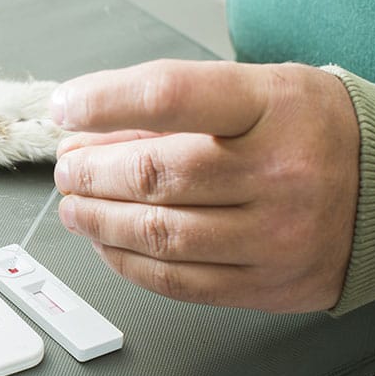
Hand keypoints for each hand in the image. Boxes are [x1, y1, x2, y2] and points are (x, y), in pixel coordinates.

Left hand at [49, 59, 358, 312]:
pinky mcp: (268, 283)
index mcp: (272, 106)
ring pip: (157, 234)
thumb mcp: (256, 91)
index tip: (65, 108)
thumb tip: (89, 131)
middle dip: (90, 172)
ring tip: (76, 206)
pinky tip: (106, 244)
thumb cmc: (309, 132)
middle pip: (154, 174)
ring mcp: (275, 234)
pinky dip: (125, 262)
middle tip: (68, 167)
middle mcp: (278, 171)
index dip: (102, 101)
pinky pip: (176, 281)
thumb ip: (176, 107)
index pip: (169, 96)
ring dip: (97, 221)